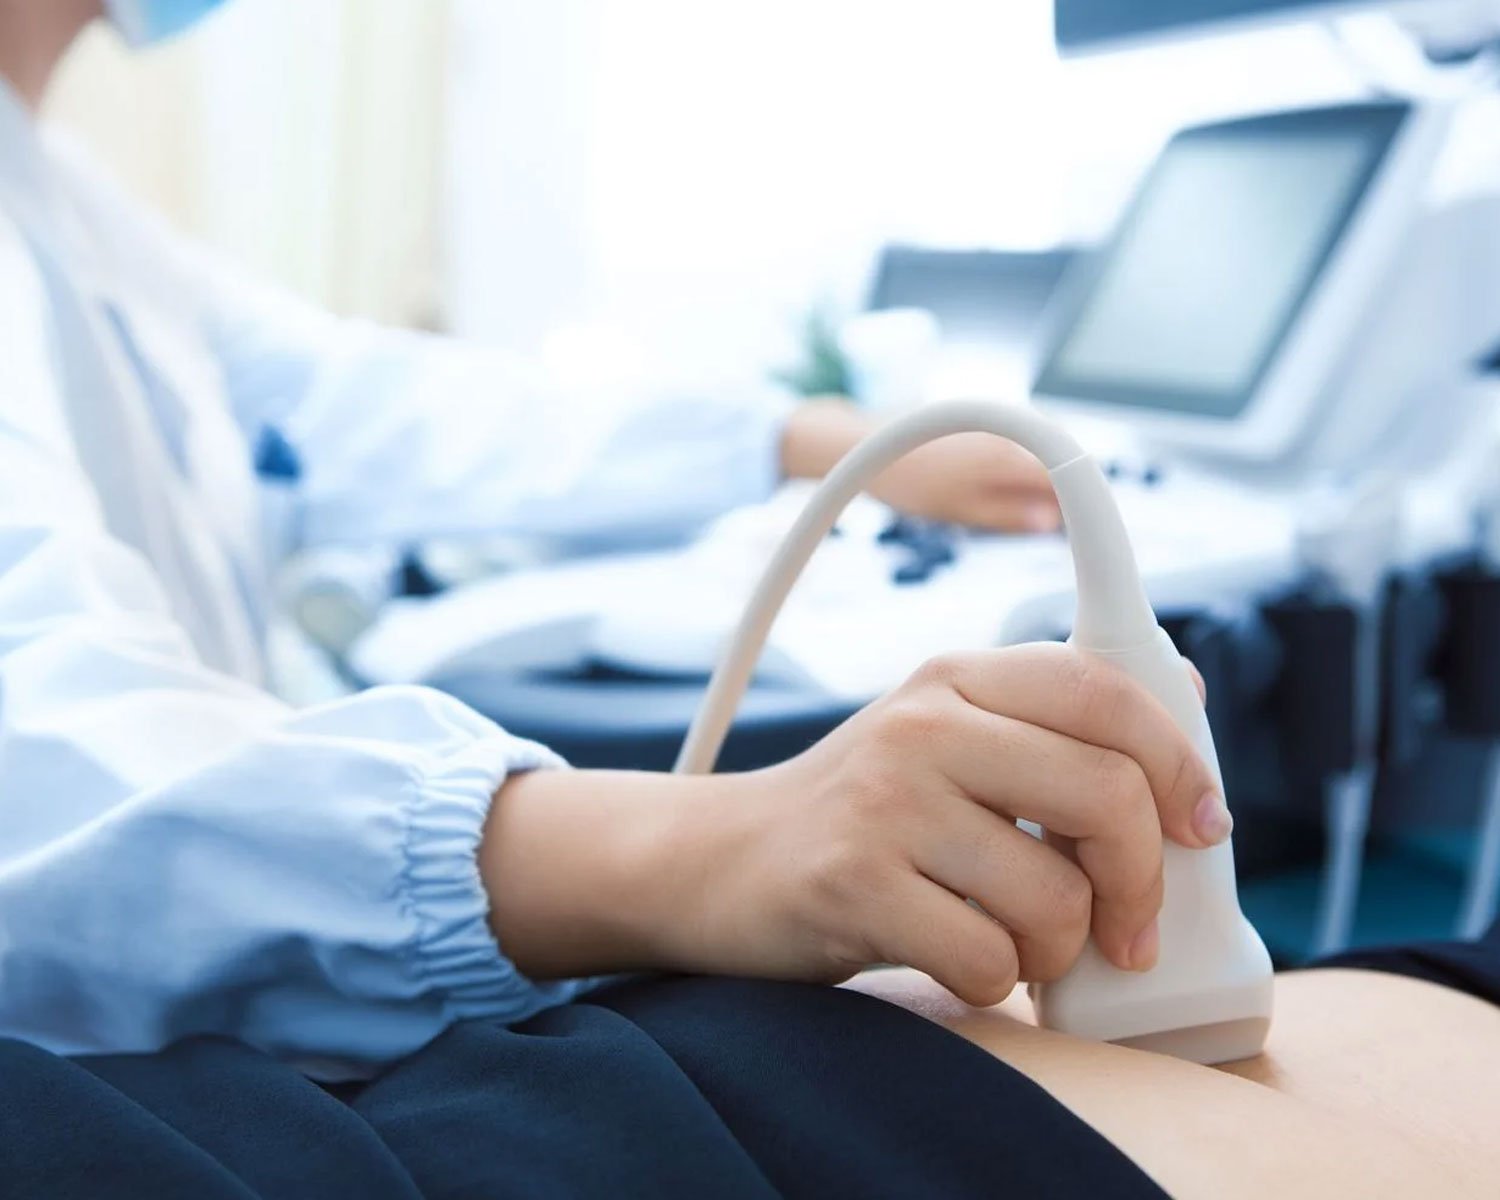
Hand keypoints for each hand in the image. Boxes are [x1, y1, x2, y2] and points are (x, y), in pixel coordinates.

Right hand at [483, 644, 1226, 1006]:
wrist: (722, 861)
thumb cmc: (863, 813)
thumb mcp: (945, 739)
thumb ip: (1046, 727)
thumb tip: (1184, 717)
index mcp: (955, 675)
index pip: (1105, 690)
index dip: (1180, 762)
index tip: (1202, 826)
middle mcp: (921, 724)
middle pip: (1106, 795)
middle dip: (1141, 882)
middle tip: (1128, 927)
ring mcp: (884, 803)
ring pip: (1056, 898)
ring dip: (1059, 949)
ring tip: (1018, 943)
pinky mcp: (854, 886)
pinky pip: (990, 960)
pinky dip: (998, 982)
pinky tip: (962, 959)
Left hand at [779, 397, 1060, 532]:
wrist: (862, 443)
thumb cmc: (907, 480)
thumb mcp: (958, 510)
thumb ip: (1007, 515)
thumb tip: (1052, 524)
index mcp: (1007, 454)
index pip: (1068, 473)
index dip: (1082, 501)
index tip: (1082, 527)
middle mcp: (1008, 430)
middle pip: (1060, 456)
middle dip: (1066, 487)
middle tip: (1055, 523)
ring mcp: (996, 420)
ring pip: (1041, 448)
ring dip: (1045, 474)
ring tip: (1032, 508)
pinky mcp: (984, 417)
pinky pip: (1020, 439)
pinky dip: (1025, 462)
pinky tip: (1008, 484)